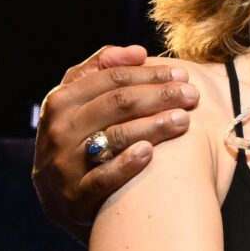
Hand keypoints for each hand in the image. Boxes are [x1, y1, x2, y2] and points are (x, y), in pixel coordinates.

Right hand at [33, 44, 198, 239]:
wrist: (57, 198)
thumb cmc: (78, 139)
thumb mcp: (78, 102)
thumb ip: (101, 71)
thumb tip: (138, 52)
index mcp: (61, 101)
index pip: (111, 78)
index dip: (149, 74)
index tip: (182, 75)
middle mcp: (59, 130)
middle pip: (117, 104)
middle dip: (159, 96)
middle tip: (192, 95)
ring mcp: (65, 165)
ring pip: (114, 137)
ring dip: (154, 126)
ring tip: (184, 119)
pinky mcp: (75, 198)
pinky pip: (103, 178)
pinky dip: (126, 164)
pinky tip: (150, 153)